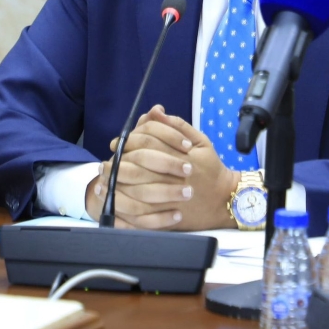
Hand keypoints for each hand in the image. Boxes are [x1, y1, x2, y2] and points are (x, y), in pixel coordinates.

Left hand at [85, 105, 238, 230]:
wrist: (225, 199)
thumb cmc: (211, 167)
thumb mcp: (200, 140)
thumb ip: (177, 125)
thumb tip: (155, 111)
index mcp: (183, 155)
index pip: (149, 143)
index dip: (129, 141)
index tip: (117, 143)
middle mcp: (177, 176)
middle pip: (139, 166)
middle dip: (118, 163)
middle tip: (105, 163)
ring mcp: (173, 199)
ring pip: (137, 191)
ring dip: (117, 185)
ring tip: (103, 181)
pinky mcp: (169, 217)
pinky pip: (142, 215)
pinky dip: (125, 209)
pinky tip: (114, 202)